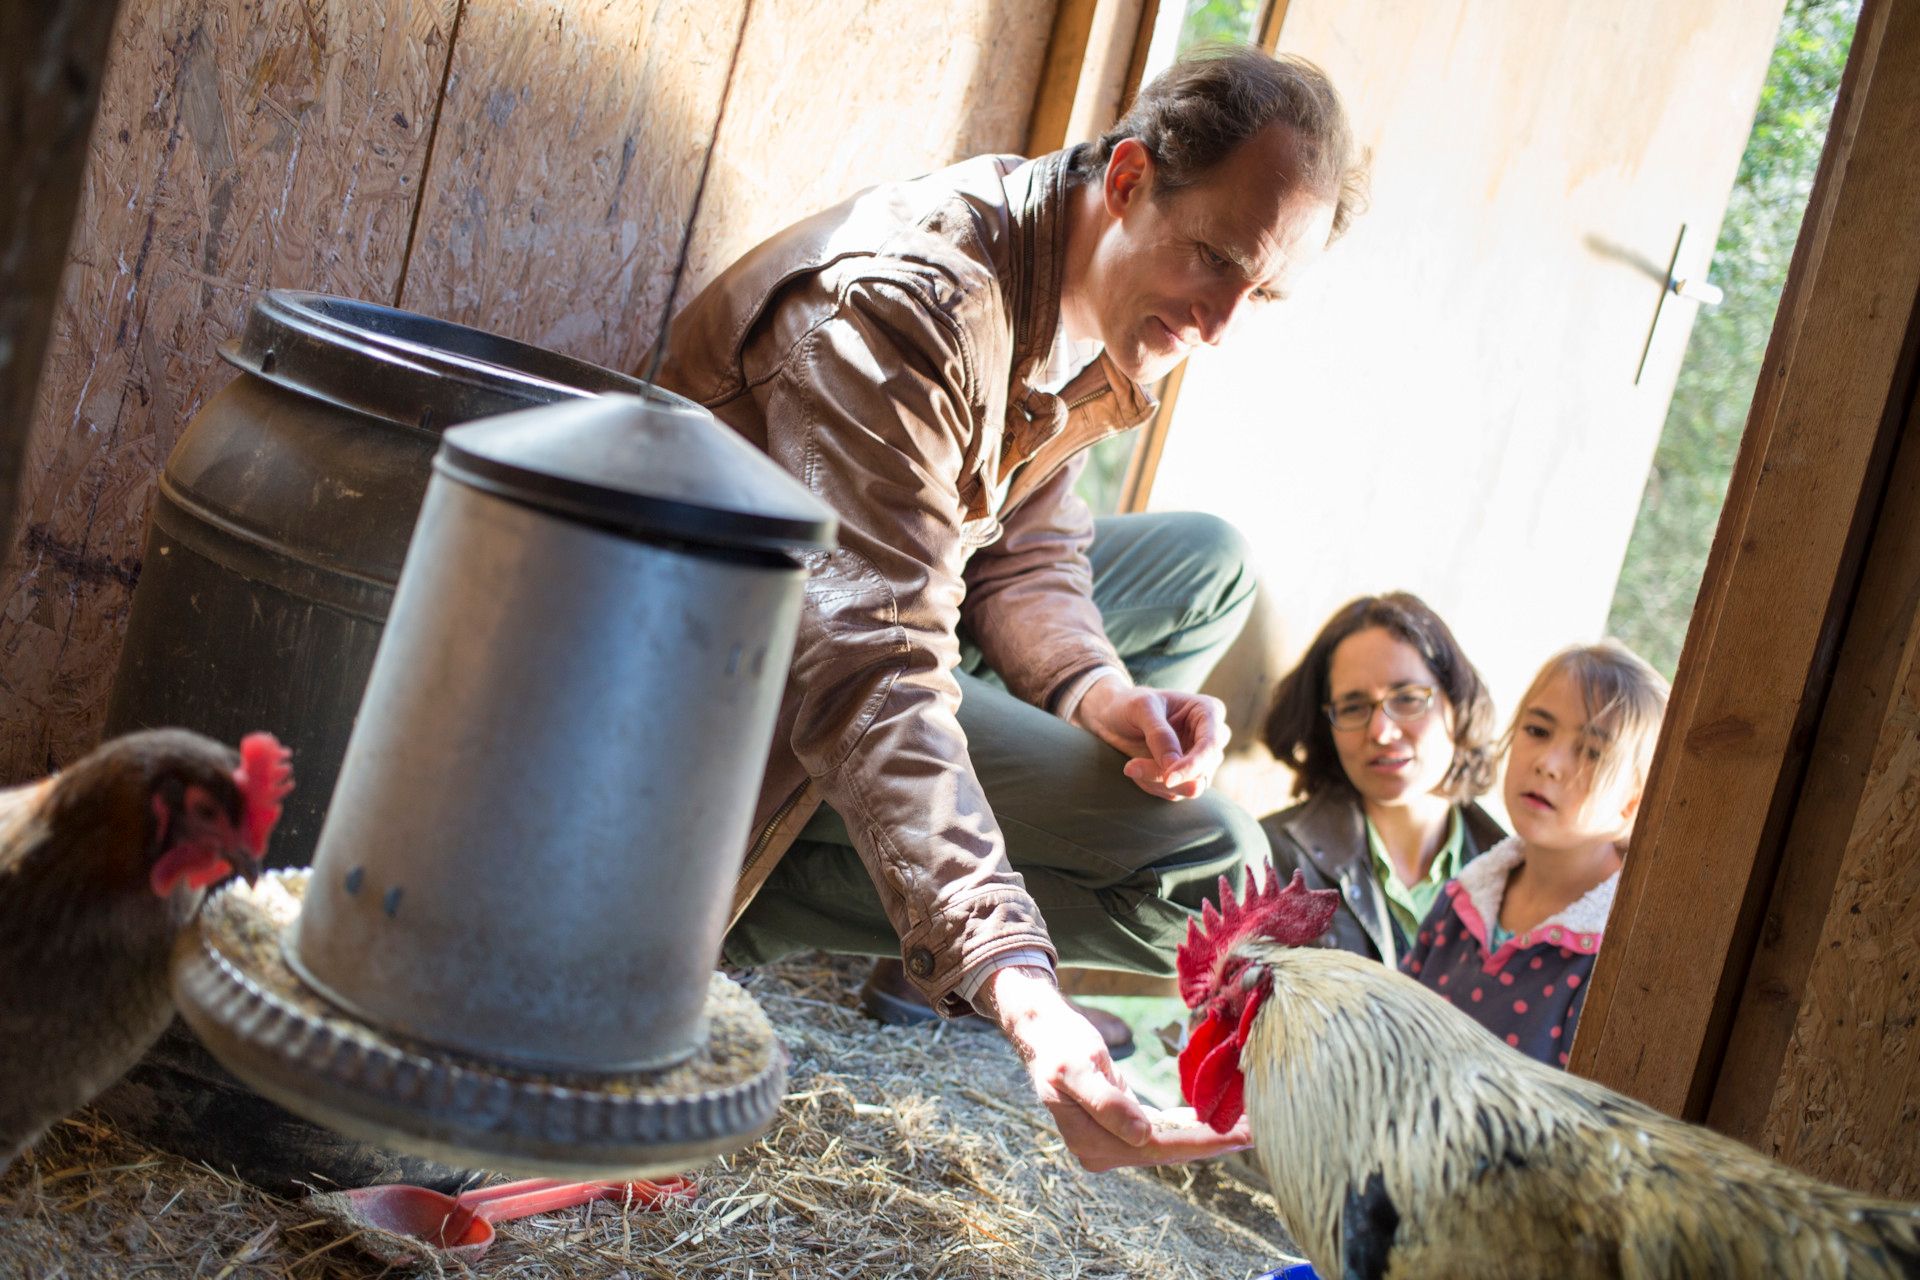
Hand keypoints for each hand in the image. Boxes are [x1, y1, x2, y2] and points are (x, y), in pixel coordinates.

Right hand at [976, 966, 1252, 1171]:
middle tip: (1256, 1129)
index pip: (1159, 1148)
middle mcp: (1102, 1153)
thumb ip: (1108, 1104)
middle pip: (1168, 1151)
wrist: (1038, 1031)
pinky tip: (1216, 1121)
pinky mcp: (1118, 1131)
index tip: (1239, 1135)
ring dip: (1206, 1136)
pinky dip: (1189, 1126)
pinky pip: (1161, 1133)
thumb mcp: (1079, 1068)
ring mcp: (1109, 1145)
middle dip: (1212, 1141)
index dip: (1202, 1143)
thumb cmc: (1059, 1044)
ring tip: (1245, 1125)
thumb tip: (1142, 1137)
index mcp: (1092, 1144)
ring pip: (1168, 1144)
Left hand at [1075, 679, 1229, 800]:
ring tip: (1130, 767)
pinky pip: (1175, 792)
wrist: (1111, 717)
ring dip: (1157, 782)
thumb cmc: (1128, 704)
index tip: (1168, 779)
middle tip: (1131, 768)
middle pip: (1202, 769)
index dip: (1193, 765)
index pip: (1211, 744)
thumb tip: (1174, 766)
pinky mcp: (1186, 776)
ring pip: (1190, 786)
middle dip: (1166, 774)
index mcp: (1208, 711)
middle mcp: (1210, 737)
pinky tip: (1136, 769)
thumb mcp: (1140, 709)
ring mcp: (1200, 759)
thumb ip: (1159, 735)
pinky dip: (1152, 785)